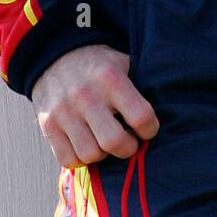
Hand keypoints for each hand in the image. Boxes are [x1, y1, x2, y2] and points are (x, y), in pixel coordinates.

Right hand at [32, 44, 159, 167]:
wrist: (52, 56)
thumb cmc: (97, 65)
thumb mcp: (121, 62)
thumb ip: (140, 84)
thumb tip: (169, 106)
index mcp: (110, 77)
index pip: (141, 116)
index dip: (150, 129)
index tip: (147, 128)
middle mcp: (86, 95)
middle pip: (115, 142)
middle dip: (127, 148)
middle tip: (128, 141)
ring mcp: (64, 112)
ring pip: (91, 154)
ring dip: (103, 154)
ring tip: (105, 140)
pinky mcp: (48, 125)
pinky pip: (68, 159)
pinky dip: (81, 159)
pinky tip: (87, 145)